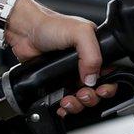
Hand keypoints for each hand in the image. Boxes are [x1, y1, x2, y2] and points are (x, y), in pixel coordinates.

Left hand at [6, 0, 116, 117]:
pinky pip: (65, 101)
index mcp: (95, 51)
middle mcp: (84, 64)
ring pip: (81, 99)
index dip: (107, 86)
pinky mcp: (56, 83)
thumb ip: (92, 54)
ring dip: (77, 104)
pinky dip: (65, 108)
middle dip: (91, 97)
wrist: (25, 30)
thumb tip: (93, 78)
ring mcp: (70, 75)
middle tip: (82, 94)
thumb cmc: (50, 25)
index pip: (109, 74)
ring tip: (68, 100)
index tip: (100, 90)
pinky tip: (61, 105)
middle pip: (96, 91)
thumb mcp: (80, 32)